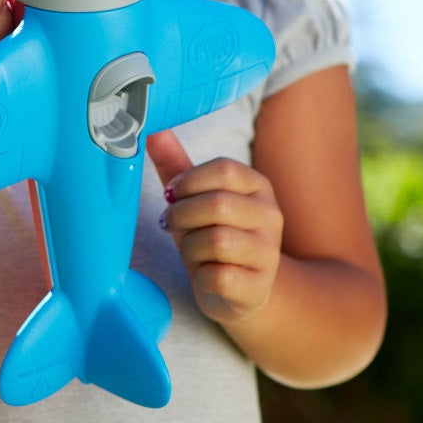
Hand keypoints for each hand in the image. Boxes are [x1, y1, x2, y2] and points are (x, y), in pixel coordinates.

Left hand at [146, 129, 283, 326]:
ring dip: (189, 247)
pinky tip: (203, 274)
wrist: (240, 292)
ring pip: (218, 241)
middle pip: (217, 205)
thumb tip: (151, 130)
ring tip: (189, 250)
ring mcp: (269, 253)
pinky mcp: (259, 288)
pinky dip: (201, 276)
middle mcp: (271, 216)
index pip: (224, 169)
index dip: (188, 180)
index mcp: (258, 186)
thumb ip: (176, 165)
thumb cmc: (213, 236)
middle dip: (181, 215)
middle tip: (168, 223)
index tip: (170, 195)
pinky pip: (220, 276)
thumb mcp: (196, 199)